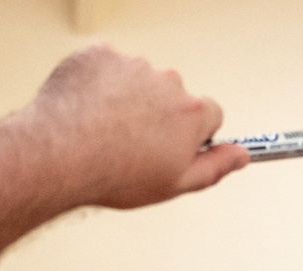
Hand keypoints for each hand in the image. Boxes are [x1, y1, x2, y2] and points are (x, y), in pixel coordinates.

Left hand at [20, 46, 245, 209]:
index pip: (209, 115)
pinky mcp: (99, 54)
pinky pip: (104, 66)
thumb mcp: (174, 184)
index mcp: (191, 112)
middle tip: (129, 144)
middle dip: (156, 114)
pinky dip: (97, 84)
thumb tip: (242, 155)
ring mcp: (132, 64)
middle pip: (171, 95)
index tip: (172, 146)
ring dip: (125, 98)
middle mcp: (167, 80)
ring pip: (136, 80)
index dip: (191, 134)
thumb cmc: (115, 175)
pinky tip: (85, 111)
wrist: (59, 155)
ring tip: (101, 130)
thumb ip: (214, 167)